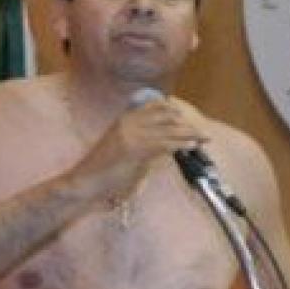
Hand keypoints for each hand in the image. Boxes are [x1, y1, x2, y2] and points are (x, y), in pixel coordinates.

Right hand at [70, 96, 207, 204]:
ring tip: (204, 138)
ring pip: (169, 129)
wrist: (85, 181)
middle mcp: (129, 122)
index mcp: (125, 119)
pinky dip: (182, 144)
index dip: (174, 111)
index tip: (187, 118)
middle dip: (187, 124)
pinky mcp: (135, 149)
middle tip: (201, 131)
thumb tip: (166, 142)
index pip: (154, 106)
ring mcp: (131, 135)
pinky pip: (165, 143)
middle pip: (166, 116)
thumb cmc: (104, 169)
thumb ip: (143, 141)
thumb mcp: (123, 147)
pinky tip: (192, 146)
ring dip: (190, 134)